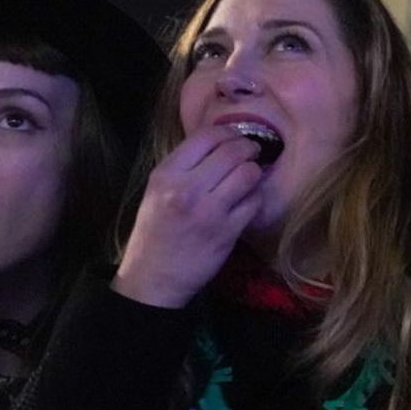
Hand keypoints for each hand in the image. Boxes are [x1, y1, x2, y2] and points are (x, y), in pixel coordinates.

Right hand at [113, 125, 262, 307]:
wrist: (154, 277)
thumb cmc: (156, 232)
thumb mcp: (157, 191)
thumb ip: (184, 166)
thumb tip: (218, 142)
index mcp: (167, 174)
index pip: (206, 136)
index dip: (227, 131)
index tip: (234, 137)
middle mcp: (187, 189)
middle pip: (232, 151)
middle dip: (247, 148)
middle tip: (251, 152)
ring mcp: (209, 211)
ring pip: (248, 174)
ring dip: (254, 171)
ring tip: (250, 176)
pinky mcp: (227, 232)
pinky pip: (254, 202)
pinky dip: (256, 197)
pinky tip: (248, 200)